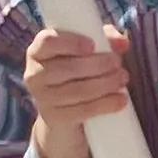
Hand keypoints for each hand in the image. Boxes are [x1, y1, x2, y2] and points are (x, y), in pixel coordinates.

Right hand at [22, 26, 132, 157]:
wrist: (63, 113)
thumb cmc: (75, 72)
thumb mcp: (88, 51)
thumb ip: (105, 39)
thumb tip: (122, 41)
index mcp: (38, 51)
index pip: (48, 41)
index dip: (71, 42)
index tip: (92, 45)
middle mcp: (34, 74)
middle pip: (67, 68)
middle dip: (98, 64)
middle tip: (118, 63)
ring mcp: (42, 98)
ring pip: (77, 90)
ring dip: (105, 84)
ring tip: (122, 79)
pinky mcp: (54, 118)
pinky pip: (81, 111)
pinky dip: (104, 104)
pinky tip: (120, 100)